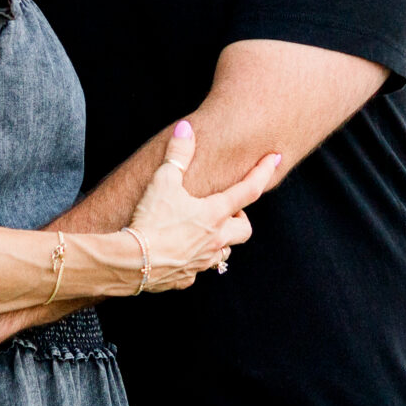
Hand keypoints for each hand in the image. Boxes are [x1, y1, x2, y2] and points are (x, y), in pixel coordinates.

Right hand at [124, 120, 280, 292]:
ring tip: (202, 230)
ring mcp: (202, 261)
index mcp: (214, 213)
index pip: (249, 190)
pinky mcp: (185, 277)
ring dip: (220, 240)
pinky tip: (177, 252)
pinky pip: (197, 268)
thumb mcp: (163, 181)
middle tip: (224, 208)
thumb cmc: (150, 220)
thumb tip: (185, 128)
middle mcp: (215, 239)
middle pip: (244, 229)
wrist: (131, 262)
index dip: (263, 172)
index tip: (275, 158)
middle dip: (239, 217)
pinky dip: (193, 259)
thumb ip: (177, 154)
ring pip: (224, 251)